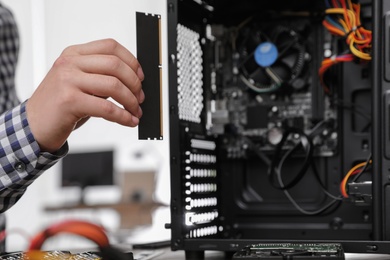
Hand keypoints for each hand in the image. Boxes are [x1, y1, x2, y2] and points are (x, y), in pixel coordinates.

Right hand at [26, 38, 144, 152]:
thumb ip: (100, 76)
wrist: (34, 124)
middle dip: (134, 83)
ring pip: (114, 86)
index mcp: (74, 54)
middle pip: (115, 65)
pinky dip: (123, 116)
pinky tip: (129, 120)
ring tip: (135, 111)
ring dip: (131, 101)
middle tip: (140, 98)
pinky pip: (107, 108)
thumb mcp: (78, 82)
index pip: (110, 46)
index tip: (140, 76)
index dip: (131, 61)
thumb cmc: (60, 105)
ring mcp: (68, 80)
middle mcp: (70, 63)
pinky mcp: (69, 101)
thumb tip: (133, 81)